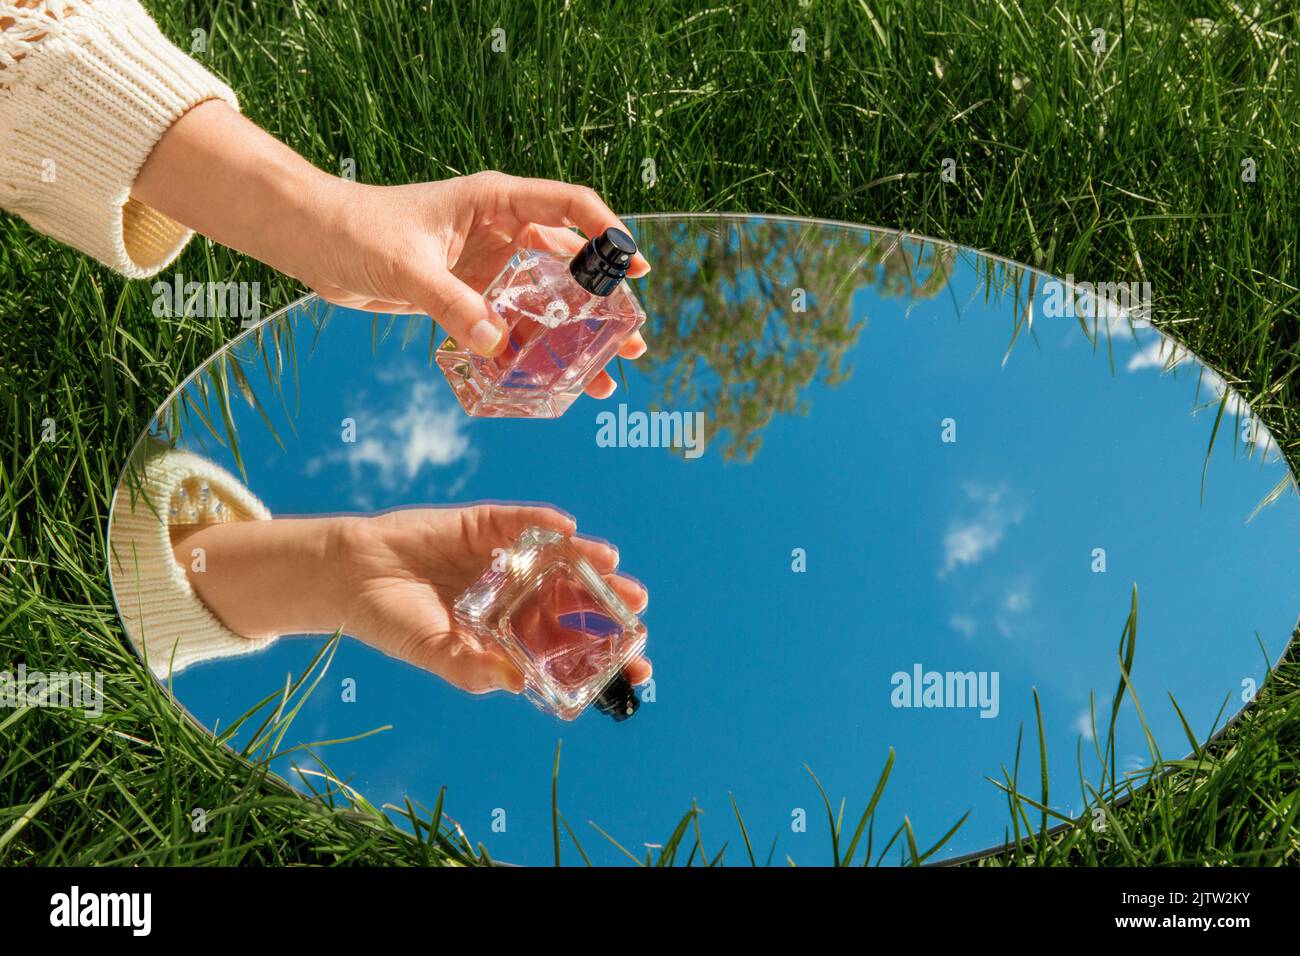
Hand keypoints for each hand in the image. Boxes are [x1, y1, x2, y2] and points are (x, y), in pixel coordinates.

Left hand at [307, 172, 649, 399]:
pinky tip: (546, 382)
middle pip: (569, 263)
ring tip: (604, 374)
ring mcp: (487, 265)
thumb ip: (452, 304)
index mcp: (495, 200)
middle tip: (631, 338)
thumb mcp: (407, 266)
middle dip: (603, 303)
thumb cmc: (355, 230)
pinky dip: (528, 352)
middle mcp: (500, 231)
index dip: (609, 233)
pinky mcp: (467, 295)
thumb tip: (497, 342)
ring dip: (572, 337)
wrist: (312, 240)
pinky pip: (509, 325)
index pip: (569, 206)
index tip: (635, 267)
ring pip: (544, 302)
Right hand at [332, 504, 651, 693]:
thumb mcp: (433, 653)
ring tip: (613, 567)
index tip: (640, 668)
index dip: (603, 656)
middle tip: (637, 608)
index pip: (567, 647)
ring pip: (558, 560)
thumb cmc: (393, 622)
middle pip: (573, 600)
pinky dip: (545, 524)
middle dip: (607, 606)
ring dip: (587, 562)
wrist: (350, 575)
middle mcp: (515, 595)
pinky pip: (522, 523)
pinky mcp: (485, 525)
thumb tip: (518, 683)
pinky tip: (568, 529)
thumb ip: (473, 669)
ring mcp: (503, 559)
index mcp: (509, 633)